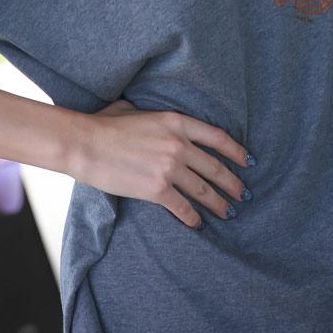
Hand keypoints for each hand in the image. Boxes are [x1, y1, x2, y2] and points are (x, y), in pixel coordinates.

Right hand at [72, 97, 249, 228]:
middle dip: (232, 183)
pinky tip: (198, 223)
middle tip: (243, 193)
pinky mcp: (157, 190)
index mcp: (176, 121)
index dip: (236, 151)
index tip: (247, 162)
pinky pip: (183, 207)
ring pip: (203, 190)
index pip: (217, 137)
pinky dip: (193, 217)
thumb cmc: (104, 124)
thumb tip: (158, 120)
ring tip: (228, 212)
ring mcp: (169, 168)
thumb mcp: (136, 109)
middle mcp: (178, 144)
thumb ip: (156, 116)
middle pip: (215, 167)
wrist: (85, 144)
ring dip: (219, 203)